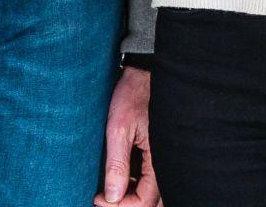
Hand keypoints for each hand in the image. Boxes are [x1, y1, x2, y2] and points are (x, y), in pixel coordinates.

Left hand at [97, 65, 159, 205]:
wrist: (144, 71)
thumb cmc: (134, 94)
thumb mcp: (119, 128)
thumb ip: (117, 164)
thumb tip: (111, 197)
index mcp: (161, 158)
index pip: (145, 200)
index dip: (121, 206)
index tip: (98, 199)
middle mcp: (167, 161)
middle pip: (151, 200)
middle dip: (127, 205)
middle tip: (103, 198)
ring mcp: (164, 157)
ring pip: (152, 192)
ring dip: (132, 196)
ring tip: (108, 189)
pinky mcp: (158, 151)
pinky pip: (151, 178)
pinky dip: (135, 184)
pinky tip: (119, 178)